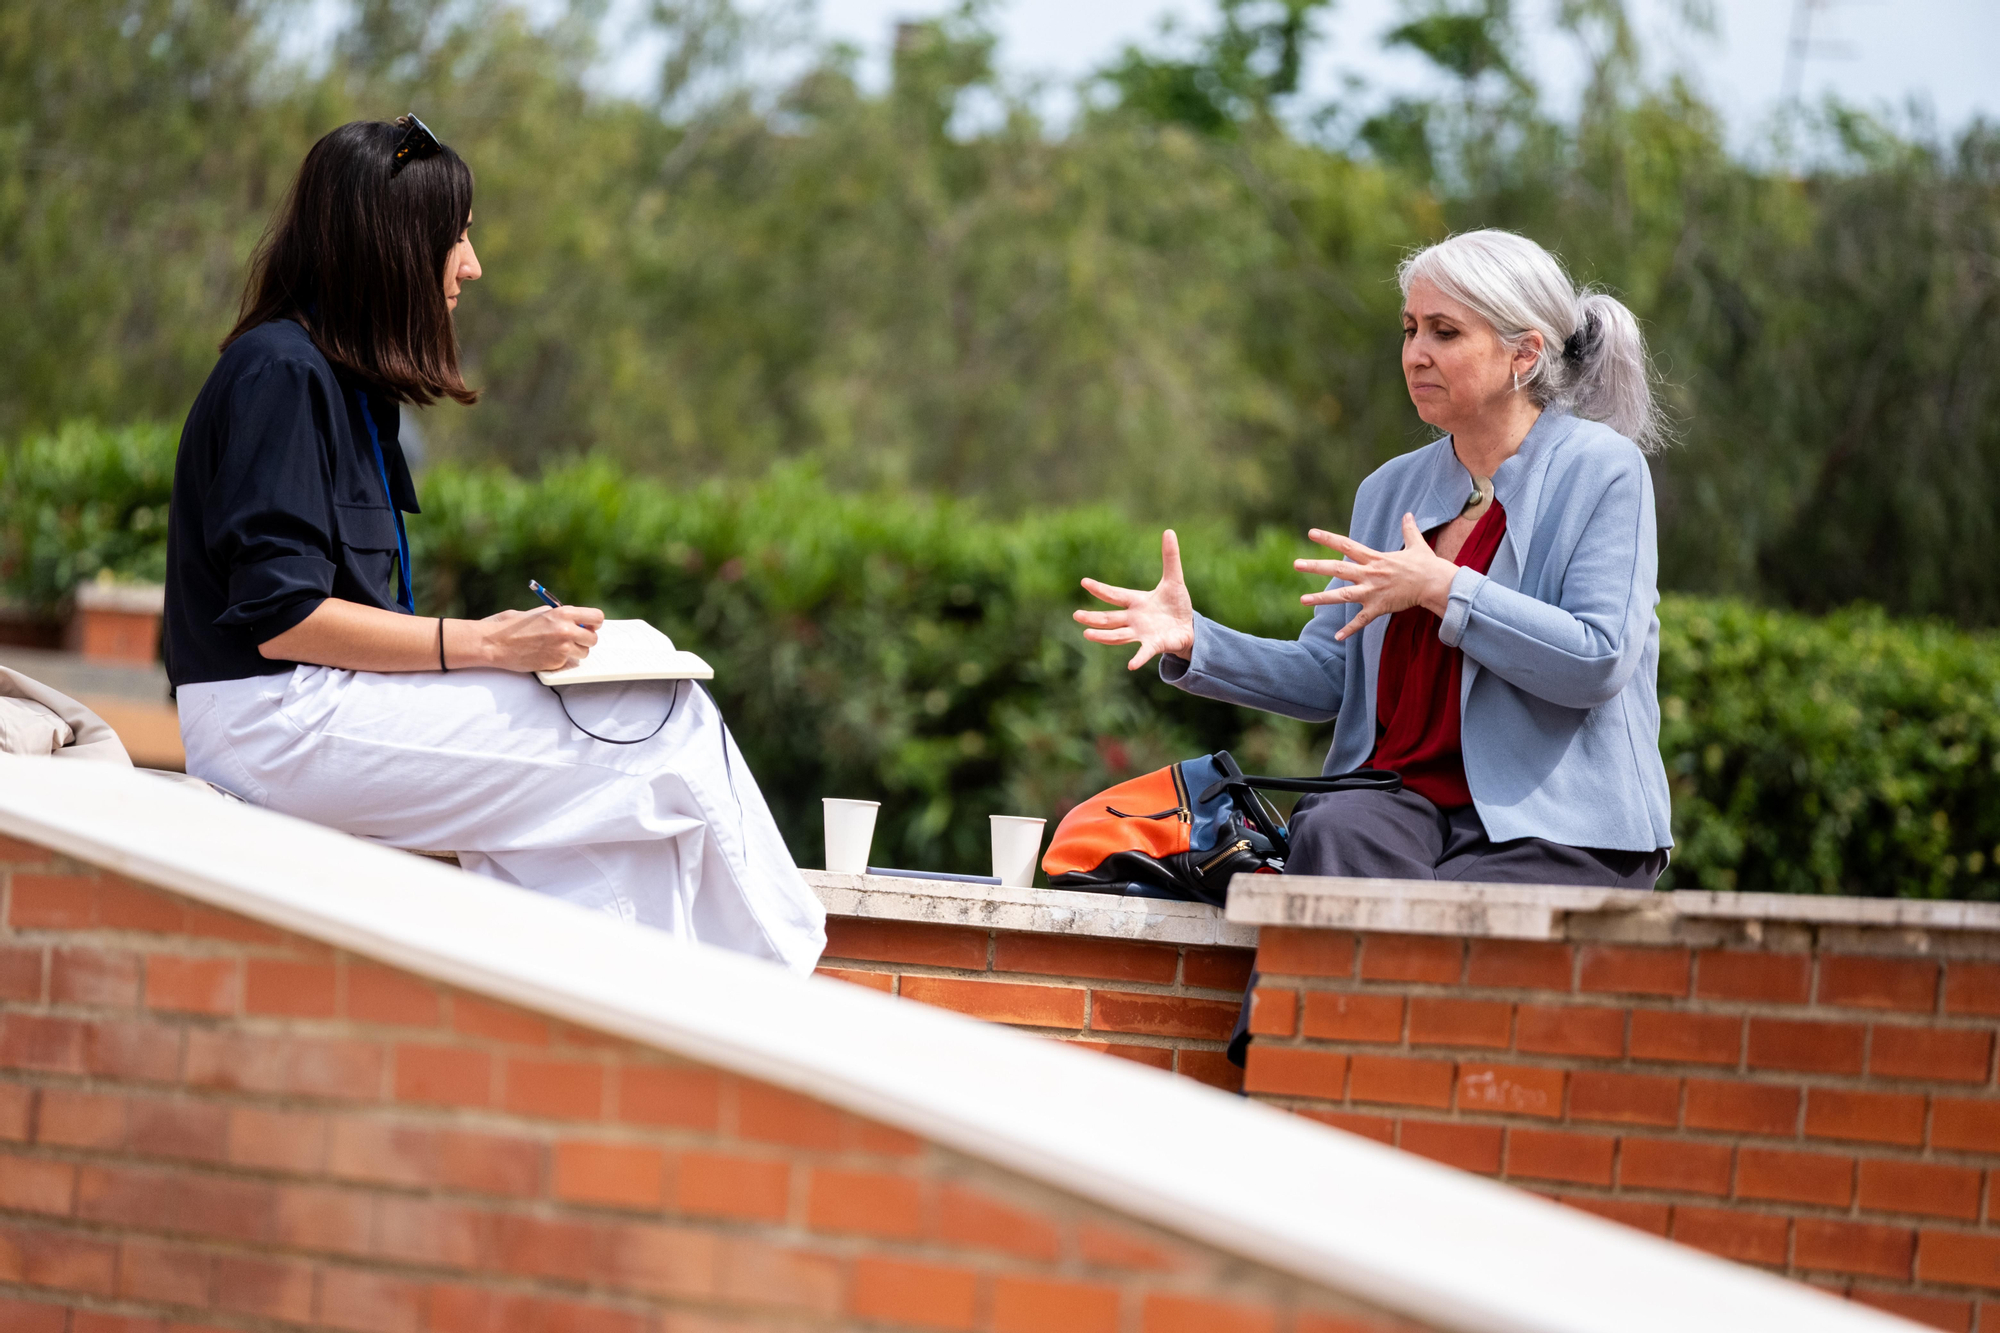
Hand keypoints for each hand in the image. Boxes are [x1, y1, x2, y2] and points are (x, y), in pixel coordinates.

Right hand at [473, 605, 604, 671]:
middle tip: (573, 639)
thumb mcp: (538, 613)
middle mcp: (567, 630)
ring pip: (584, 652)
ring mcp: (562, 648)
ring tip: (557, 647)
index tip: (587, 626)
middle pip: (593, 638)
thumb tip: (575, 620)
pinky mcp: (556, 663)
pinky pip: (568, 662)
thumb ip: (558, 615)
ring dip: (575, 651)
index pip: (597, 618)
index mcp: (563, 613)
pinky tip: (546, 654)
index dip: (593, 623)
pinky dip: (561, 660)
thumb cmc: (513, 625)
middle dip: (585, 639)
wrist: (495, 643)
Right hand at [1074, 529, 1196, 670]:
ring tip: (1087, 634)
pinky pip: (1143, 653)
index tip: (1084, 582)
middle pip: (1110, 618)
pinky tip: (1130, 665)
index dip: (1100, 589)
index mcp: (1136, 601)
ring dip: (1103, 636)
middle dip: (1093, 617)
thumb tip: (1169, 531)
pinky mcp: (1153, 645)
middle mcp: (1134, 618)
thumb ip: (1170, 558)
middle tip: (1076, 616)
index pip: (1115, 594)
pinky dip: (1137, 658)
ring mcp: (1141, 633)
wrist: (1188, 628)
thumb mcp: (1174, 580)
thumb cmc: (1177, 605)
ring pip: (1118, 635)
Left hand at [1295, 514, 1456, 641]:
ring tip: (1302, 600)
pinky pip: (1361, 621)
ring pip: (1343, 596)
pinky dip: (1350, 629)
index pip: (1347, 545)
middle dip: (1316, 566)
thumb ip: (1408, 530)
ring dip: (1322, 598)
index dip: (1328, 539)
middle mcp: (1370, 574)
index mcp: (1375, 558)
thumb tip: (1409, 514)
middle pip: (1338, 569)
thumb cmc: (1427, 565)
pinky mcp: (1379, 607)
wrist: (1436, 584)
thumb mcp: (1416, 545)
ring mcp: (1373, 592)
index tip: (1311, 533)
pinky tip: (1337, 637)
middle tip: (1295, 564)